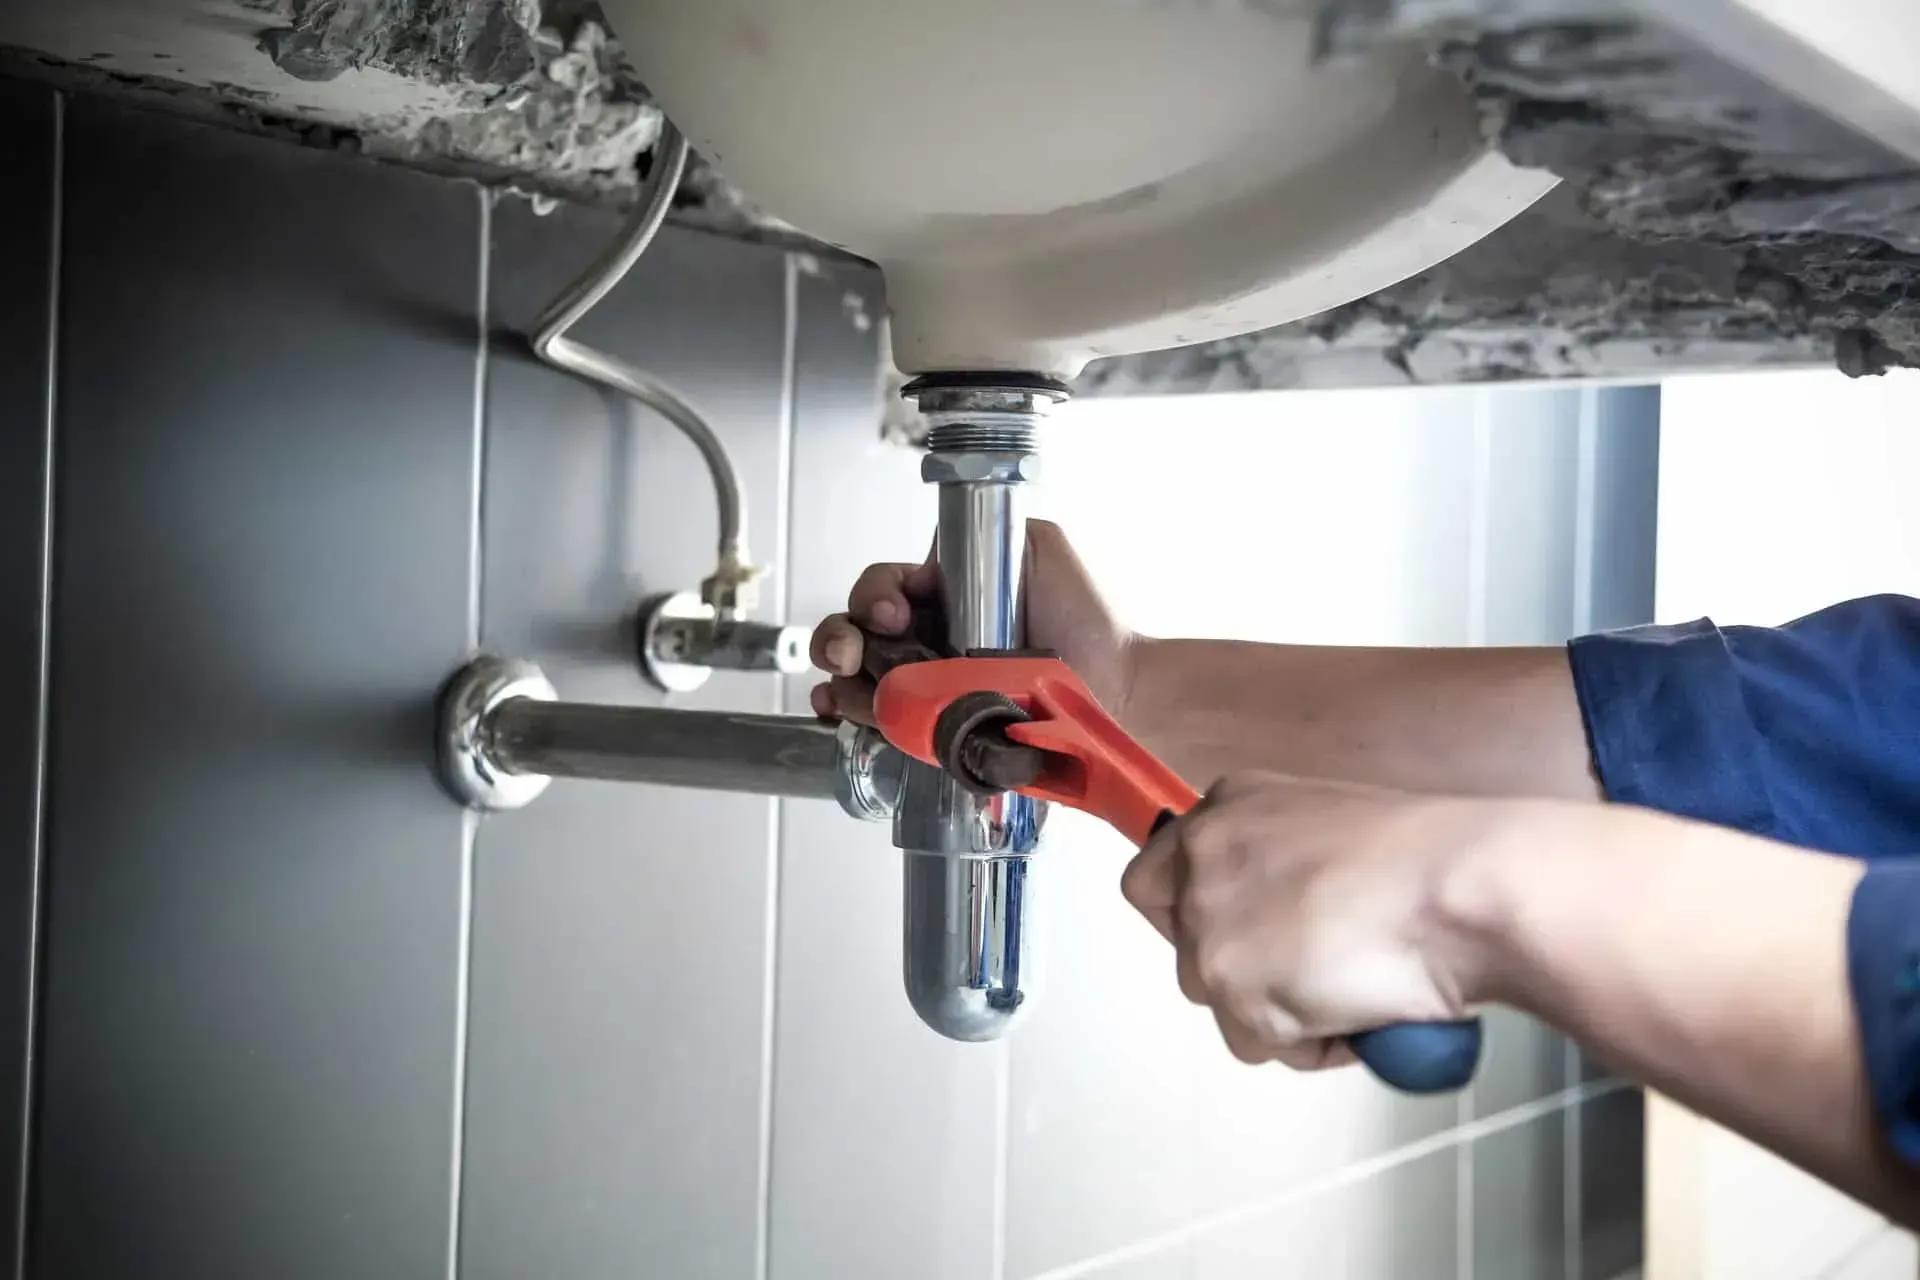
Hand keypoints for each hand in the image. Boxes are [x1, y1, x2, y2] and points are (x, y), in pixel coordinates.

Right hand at [809, 520, 1134, 722]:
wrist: (1118, 686)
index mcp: (946, 598)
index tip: (896, 611)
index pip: (883, 588)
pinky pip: (885, 728)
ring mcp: (930, 689)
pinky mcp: (940, 733)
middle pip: (855, 634)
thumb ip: (984, 534)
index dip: (875, 596)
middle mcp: (929, 642)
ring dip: (840, 680)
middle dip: (837, 638)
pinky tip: (842, 714)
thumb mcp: (1037, 545)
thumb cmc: (1089, 618)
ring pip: (859, 682)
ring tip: (851, 687)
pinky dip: (851, 720)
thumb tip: (931, 557)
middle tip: (852, 652)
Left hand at [1120, 772, 1530, 1069]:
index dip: (1190, 920)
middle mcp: (1201, 859)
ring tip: (1352, 986)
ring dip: (1280, 1010)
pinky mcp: (1234, 987)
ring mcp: (1210, 924)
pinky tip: (1357, 1009)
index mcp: (1225, 809)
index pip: (1152, 879)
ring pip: (1220, 1001)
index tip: (1239, 941)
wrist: (1461, 889)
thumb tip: (1278, 911)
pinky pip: (1261, 1043)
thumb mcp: (1327, 829)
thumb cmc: (1428, 859)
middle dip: (1242, 972)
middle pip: (1185, 949)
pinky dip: (1309, 1043)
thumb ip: (1277, 862)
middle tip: (1312, 970)